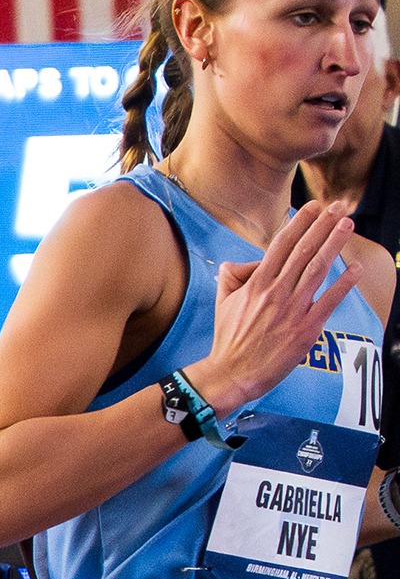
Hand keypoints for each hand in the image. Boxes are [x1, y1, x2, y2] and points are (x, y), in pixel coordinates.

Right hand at [198, 201, 362, 413]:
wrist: (234, 372)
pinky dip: (344, 283)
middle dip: (322, 225)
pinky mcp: (306, 329)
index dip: (299, 223)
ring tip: (347, 224)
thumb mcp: (222, 301)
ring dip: (334, 243)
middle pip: (303, 250)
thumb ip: (232, 275)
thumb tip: (243, 261)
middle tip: (337, 206)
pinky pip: (329, 301)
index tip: (313, 206)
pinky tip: (355, 267)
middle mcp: (276, 292)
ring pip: (317, 269)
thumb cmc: (229, 337)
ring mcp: (293, 310)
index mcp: (256, 284)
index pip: (281, 245)